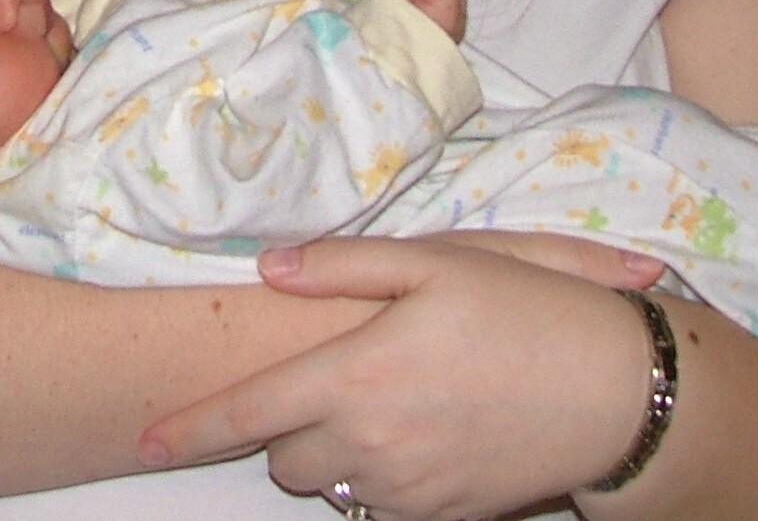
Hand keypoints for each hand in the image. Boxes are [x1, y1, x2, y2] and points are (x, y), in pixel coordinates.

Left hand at [139, 235, 662, 520]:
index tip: (144, 441)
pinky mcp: (443, 518)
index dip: (189, 429)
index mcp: (356, 375)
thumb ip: (341, 267)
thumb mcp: (434, 262)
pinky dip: (380, 476)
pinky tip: (424, 431)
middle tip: (335, 377)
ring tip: (385, 399)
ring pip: (330, 487)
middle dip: (287, 425)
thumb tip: (270, 267)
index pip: (248, 414)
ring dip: (332, 452)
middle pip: (282, 459)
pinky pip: (380, 508)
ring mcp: (408, 491)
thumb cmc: (520, 309)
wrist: (613, 390)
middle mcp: (371, 444)